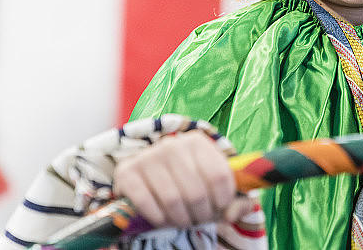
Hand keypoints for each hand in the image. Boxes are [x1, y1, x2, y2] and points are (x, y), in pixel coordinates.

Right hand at [113, 129, 253, 227]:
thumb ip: (235, 200)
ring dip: (181, 219)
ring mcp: (148, 157)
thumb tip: (232, 216)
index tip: (220, 209)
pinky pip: (146, 203)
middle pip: (196, 192)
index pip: (220, 176)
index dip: (223, 200)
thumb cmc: (190, 180)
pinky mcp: (127, 172)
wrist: (150, 174)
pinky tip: (163, 219)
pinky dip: (158, 217)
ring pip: (173, 200)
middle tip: (200, 219)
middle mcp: (172, 144)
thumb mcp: (215, 184)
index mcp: (197, 141)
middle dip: (201, 214)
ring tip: (184, 221)